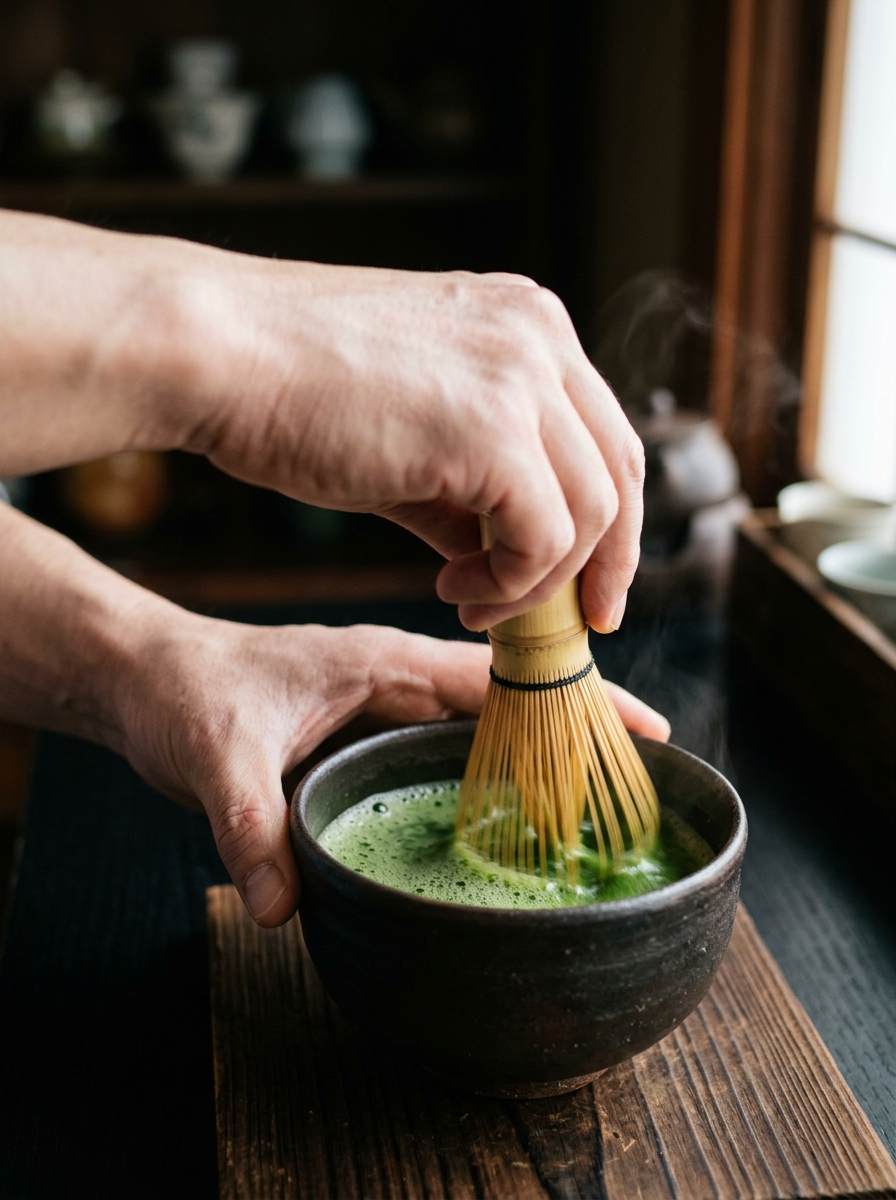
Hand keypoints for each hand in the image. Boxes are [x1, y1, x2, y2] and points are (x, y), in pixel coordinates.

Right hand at [1, 216, 643, 632]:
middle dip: (605, 563)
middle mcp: (539, 335)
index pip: (603, 433)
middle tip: (575, 625)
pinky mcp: (493, 429)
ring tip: (470, 601)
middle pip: (620, 472)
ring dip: (538, 581)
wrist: (214, 355)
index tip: (585, 586)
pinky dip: (512, 584)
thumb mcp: (410, 433)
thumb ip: (471, 489)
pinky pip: (546, 537)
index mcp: (526, 321)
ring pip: (591, 513)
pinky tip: (454, 589)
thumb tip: (502, 557)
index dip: (607, 520)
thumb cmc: (290, 389)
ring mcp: (522, 375)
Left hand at [113, 613, 669, 927]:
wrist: (147, 680)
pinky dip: (493, 769)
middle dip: (580, 723)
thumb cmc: (185, 694)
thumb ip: (249, 826)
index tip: (646, 725)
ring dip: (542, 746)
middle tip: (648, 767)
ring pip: (484, 722)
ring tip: (601, 791)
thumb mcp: (215, 757)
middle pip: (512, 697)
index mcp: (384, 664)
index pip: (500, 677)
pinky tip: (512, 811)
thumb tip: (285, 909)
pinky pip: (448, 747)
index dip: (575, 698)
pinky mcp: (367, 731)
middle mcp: (397, 680)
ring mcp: (385, 704)